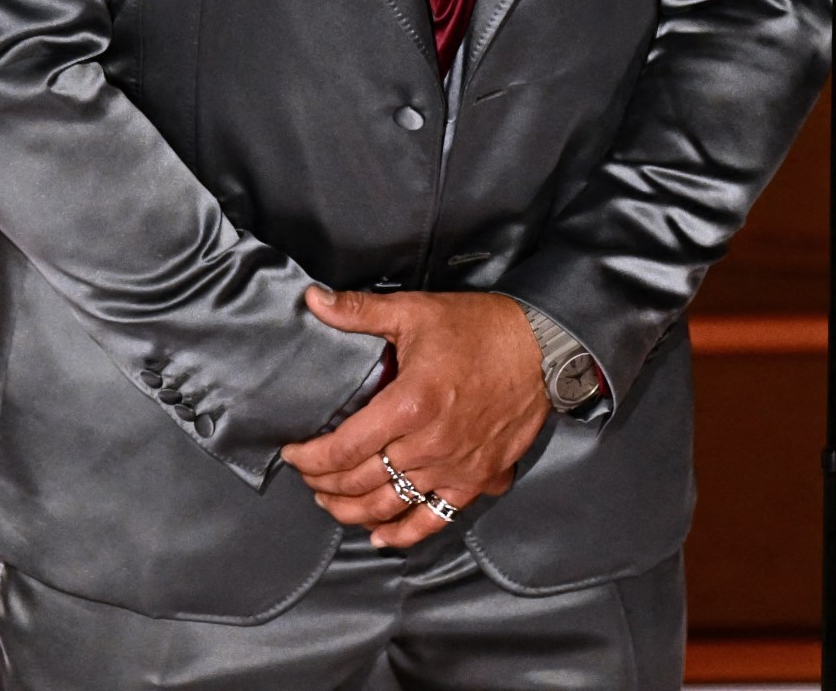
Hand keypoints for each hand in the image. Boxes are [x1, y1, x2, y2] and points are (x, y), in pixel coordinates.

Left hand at [279, 289, 548, 546]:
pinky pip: (434, 518)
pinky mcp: (477, 479)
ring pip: (390, 505)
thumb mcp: (415, 311)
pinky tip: (381, 536)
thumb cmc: (479, 328)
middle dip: (324, 484)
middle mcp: (430, 444)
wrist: (543, 347)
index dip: (310, 458)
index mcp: (410, 404)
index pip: (344, 449)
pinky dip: (404, 533)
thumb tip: (312, 300)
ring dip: (352, 511)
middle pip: (361, 481)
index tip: (293, 453)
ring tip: (331, 502)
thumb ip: (360, 311)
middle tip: (308, 475)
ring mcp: (455, 467)